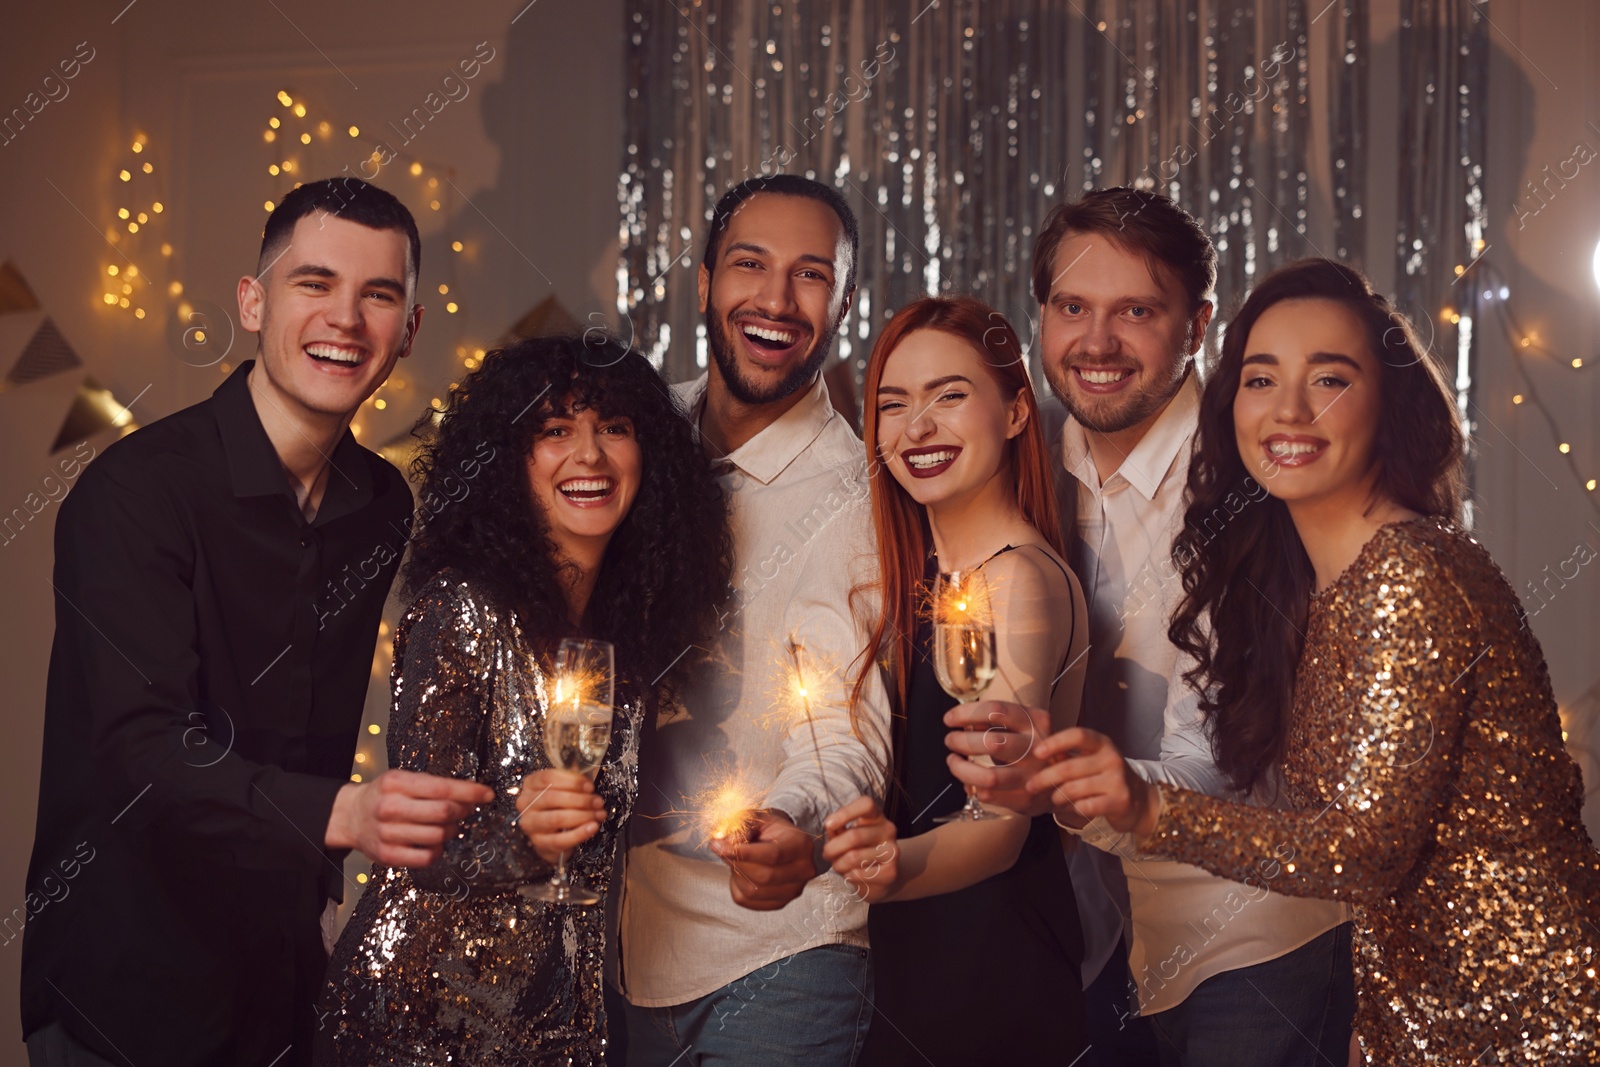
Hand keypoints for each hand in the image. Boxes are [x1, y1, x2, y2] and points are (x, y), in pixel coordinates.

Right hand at [325, 769, 494, 866]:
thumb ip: (433, 785)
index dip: (470, 792)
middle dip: (462, 811)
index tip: (487, 794)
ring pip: (438, 836)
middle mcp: (389, 807)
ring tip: (448, 825)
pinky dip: (438, 850)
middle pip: (443, 813)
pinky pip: (427, 857)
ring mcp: (386, 833)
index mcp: (395, 783)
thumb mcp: (403, 779)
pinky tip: (434, 842)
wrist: (351, 816)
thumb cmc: (385, 795)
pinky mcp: (387, 856)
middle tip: (466, 810)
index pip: (442, 788)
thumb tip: (472, 794)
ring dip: (452, 831)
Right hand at [517, 769, 606, 864]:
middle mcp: (526, 803)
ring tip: (599, 814)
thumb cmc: (561, 805)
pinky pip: (560, 840)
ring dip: (582, 816)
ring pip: (556, 818)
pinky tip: (592, 827)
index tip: (590, 786)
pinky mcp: (539, 843)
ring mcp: (530, 824)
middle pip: (552, 798)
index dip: (572, 781)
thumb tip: (586, 770)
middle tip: (598, 802)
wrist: (554, 834)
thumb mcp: (566, 787)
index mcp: (530, 784)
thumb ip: (573, 778)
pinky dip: (580, 833)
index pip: (548, 778)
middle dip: (580, 800)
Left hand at [710, 809, 816, 910]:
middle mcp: (803, 870)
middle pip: (763, 876)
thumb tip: (720, 842)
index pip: (773, 855)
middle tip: (722, 849)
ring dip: (735, 874)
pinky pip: (747, 901)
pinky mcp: (779, 903)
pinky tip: (742, 872)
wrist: (782, 841)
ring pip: (752, 891)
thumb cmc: (768, 828)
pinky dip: (736, 886)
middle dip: (736, 863)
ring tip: (736, 859)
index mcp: (800, 844)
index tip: (719, 846)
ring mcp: (793, 890)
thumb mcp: (755, 817)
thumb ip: (739, 827)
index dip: (743, 853)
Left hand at [822, 795, 899, 903]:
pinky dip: (848, 876)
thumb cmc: (860, 848)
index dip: (845, 813)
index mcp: (876, 815)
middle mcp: (888, 830)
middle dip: (832, 848)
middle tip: (826, 854)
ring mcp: (892, 851)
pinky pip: (859, 874)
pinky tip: (850, 874)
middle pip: (854, 836)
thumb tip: (830, 827)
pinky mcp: (891, 872)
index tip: (828, 825)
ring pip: (854, 857)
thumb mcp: (847, 833)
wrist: (883, 874)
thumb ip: (838, 829)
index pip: (866, 804)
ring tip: (837, 865)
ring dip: (838, 864)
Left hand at [943, 700, 1054, 815]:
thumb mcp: (1022, 726)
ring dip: (961, 769)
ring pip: (988, 776)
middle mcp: (1037, 746)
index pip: (996, 711)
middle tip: (950, 740)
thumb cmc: (1032, 747)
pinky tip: (968, 781)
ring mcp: (1033, 775)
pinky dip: (972, 788)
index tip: (949, 719)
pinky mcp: (1026, 798)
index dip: (966, 713)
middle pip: (991, 743)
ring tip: (953, 761)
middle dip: (961, 741)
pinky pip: (989, 795)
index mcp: (1035, 721)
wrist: (1063, 779)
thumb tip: (962, 720)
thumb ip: (995, 721)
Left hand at [1028, 728, 1157, 836]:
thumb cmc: (1106, 777)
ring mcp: (1117, 780)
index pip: (1078, 735)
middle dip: (1044, 778)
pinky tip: (1069, 809)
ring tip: (1052, 799)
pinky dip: (1072, 809)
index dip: (1055, 742)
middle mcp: (1111, 758)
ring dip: (1057, 796)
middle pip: (1069, 767)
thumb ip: (1069, 757)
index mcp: (1102, 743)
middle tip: (1031, 786)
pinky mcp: (1120, 801)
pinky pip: (1085, 806)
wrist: (1140, 800)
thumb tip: (1036, 757)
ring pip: (1074, 789)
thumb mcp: (1093, 760)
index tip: (1037, 752)